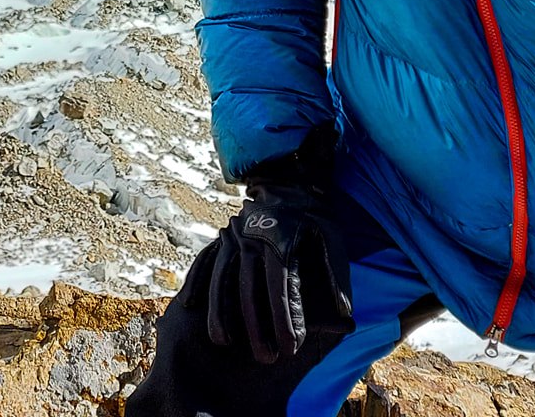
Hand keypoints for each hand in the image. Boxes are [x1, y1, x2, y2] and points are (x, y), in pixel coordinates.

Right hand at [206, 179, 353, 362]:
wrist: (289, 175)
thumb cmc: (315, 212)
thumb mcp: (333, 237)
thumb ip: (335, 275)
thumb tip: (344, 314)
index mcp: (281, 241)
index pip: (282, 288)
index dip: (286, 320)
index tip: (291, 348)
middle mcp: (252, 239)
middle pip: (250, 290)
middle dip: (256, 327)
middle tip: (265, 358)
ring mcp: (233, 235)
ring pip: (222, 278)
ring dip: (220, 311)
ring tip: (221, 341)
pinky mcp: (223, 235)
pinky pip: (205, 260)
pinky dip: (196, 282)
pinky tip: (189, 306)